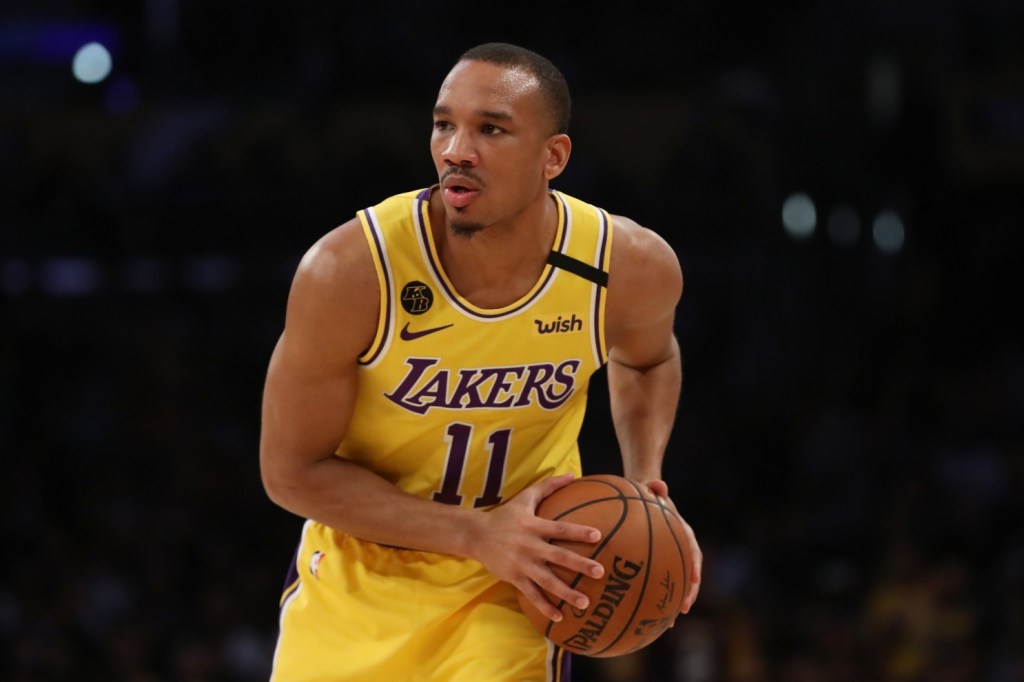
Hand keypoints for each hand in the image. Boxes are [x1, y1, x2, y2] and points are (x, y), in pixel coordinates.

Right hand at [468, 473, 604, 621]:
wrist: (476, 535)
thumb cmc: (506, 515)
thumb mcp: (525, 498)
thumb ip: (549, 486)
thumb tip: (573, 474)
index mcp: (534, 526)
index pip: (560, 529)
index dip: (578, 532)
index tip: (598, 536)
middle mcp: (529, 546)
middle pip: (558, 556)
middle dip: (580, 565)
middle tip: (600, 572)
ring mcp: (522, 564)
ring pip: (547, 580)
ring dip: (567, 592)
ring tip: (585, 603)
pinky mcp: (514, 577)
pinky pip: (532, 594)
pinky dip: (545, 606)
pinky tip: (560, 616)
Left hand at [642, 479, 701, 615]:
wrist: (645, 494)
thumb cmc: (648, 492)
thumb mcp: (651, 488)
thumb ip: (655, 487)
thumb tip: (658, 484)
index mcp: (681, 530)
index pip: (692, 548)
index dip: (694, 564)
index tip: (695, 578)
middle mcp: (679, 545)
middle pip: (689, 571)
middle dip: (689, 591)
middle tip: (685, 607)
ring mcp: (670, 555)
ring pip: (676, 581)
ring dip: (675, 600)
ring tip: (670, 621)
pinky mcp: (657, 561)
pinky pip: (657, 580)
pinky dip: (654, 595)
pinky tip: (643, 612)